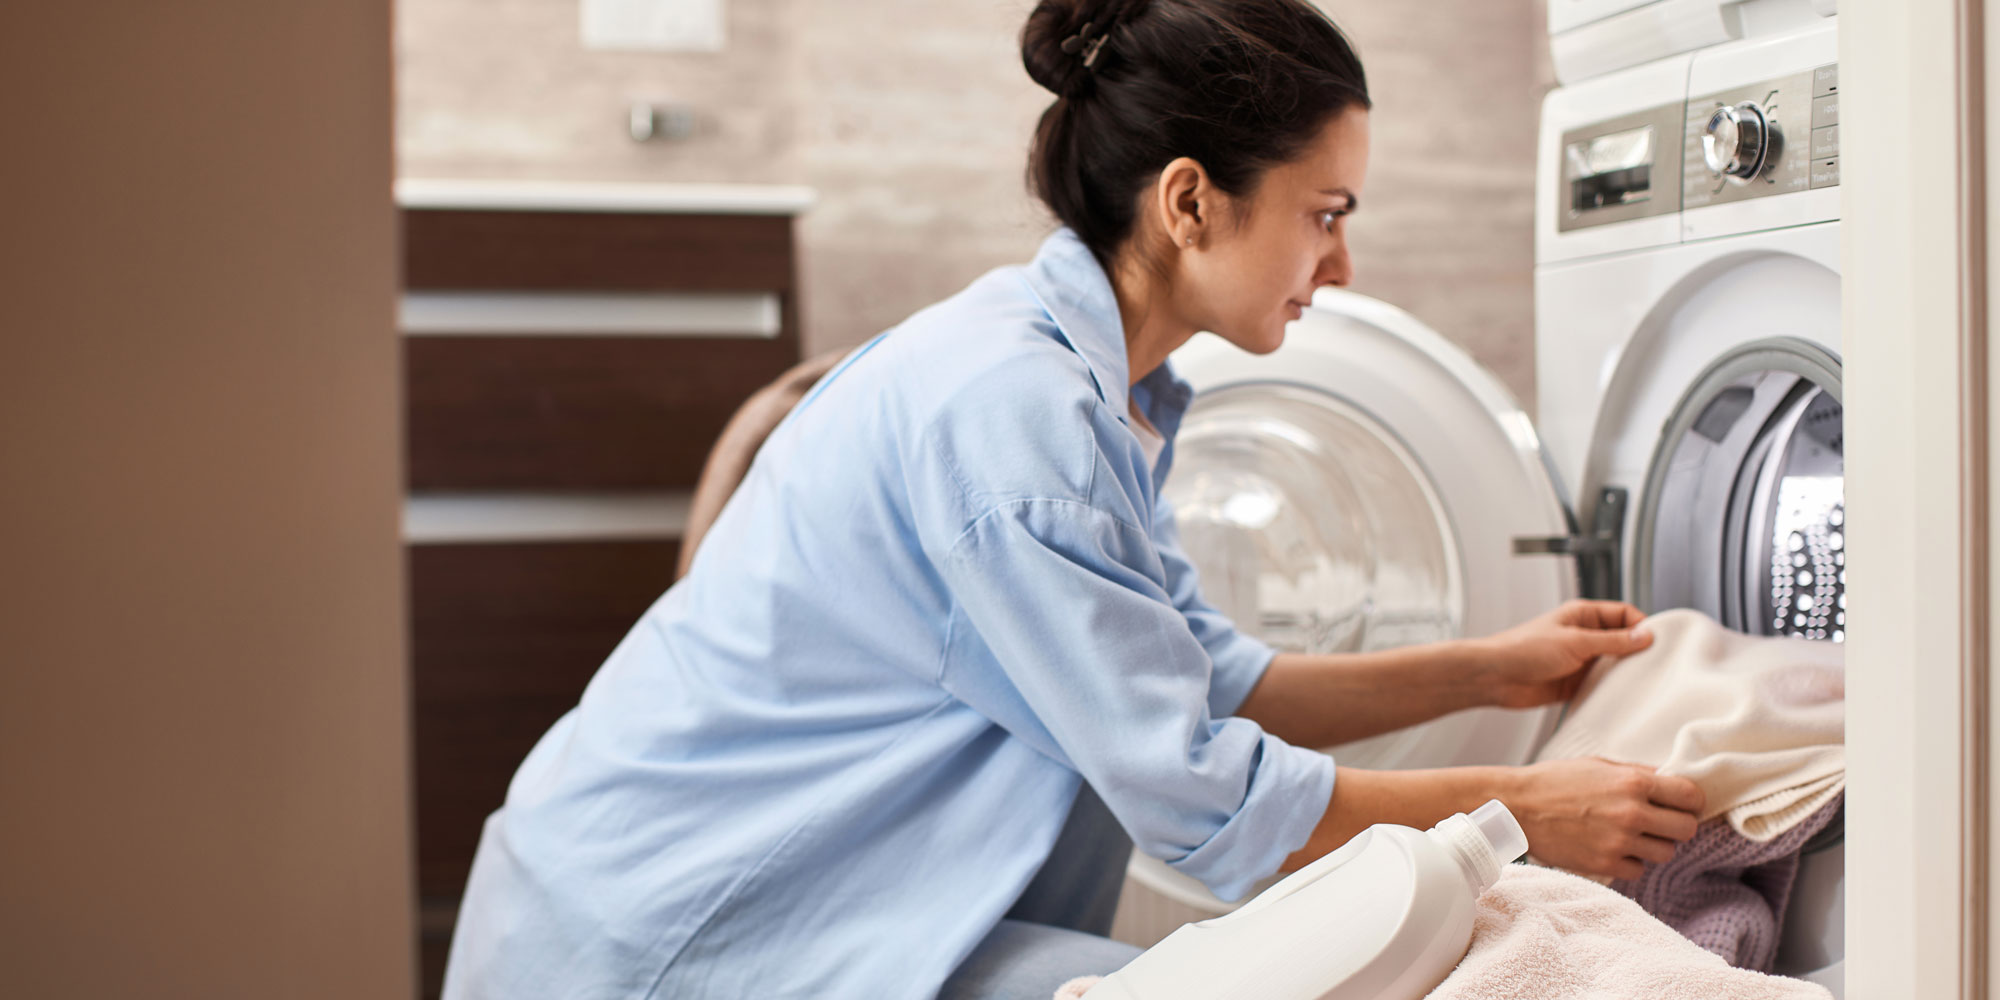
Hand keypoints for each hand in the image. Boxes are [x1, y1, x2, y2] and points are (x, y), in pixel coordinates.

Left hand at [1470, 600, 1653, 708]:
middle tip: (1659, 666)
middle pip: (1624, 641)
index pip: (1624, 614)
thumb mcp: (1575, 642)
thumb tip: (1645, 635)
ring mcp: (1581, 660)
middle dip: (1639, 653)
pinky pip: (1602, 686)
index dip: (1643, 626)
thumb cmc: (1523, 649)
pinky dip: (1613, 692)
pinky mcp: (1576, 683)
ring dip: (1627, 675)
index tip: (1659, 642)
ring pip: (1615, 666)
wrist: (1494, 677)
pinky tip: (1625, 699)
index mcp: (1583, 616)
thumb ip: (1612, 641)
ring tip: (1646, 685)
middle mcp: (1585, 636)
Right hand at [1507, 758, 1704, 879]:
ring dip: (1653, 845)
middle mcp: (1630, 813)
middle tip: (1660, 821)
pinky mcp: (1604, 864)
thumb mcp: (1600, 765)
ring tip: (1631, 834)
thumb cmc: (1555, 781)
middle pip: (1687, 830)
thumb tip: (1673, 781)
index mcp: (1632, 782)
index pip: (1691, 796)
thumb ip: (1639, 773)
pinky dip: (1630, 860)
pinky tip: (1612, 846)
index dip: (1691, 801)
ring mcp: (1618, 842)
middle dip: (1677, 825)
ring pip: (1666, 853)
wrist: (1517, 806)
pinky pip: (1638, 870)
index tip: (1683, 803)